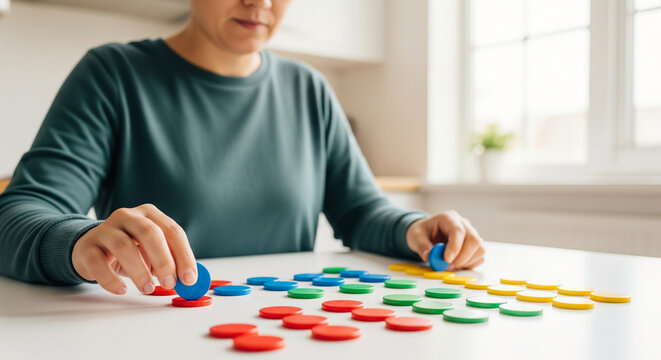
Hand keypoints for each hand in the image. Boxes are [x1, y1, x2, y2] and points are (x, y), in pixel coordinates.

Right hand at [72, 204, 196, 294]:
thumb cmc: (130, 251)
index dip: (184, 255)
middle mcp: (128, 216)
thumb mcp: (152, 251)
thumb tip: (190, 280)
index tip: (189, 278)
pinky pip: (98, 263)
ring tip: (147, 288)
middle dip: (164, 261)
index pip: (172, 231)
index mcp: (149, 214)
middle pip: (149, 233)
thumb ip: (171, 262)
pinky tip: (122, 289)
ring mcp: (105, 229)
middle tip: (170, 283)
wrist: (90, 248)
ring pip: (124, 246)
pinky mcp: (87, 246)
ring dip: (140, 271)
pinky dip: (111, 280)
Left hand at [405, 210, 484, 270]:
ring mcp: (471, 234)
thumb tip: (429, 256)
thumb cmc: (422, 232)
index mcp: (449, 217)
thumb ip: (421, 246)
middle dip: (461, 257)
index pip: (458, 230)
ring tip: (450, 265)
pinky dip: (470, 264)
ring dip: (466, 262)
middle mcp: (463, 224)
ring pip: (479, 248)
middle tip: (447, 266)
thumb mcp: (415, 236)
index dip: (455, 246)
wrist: (426, 233)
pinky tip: (457, 264)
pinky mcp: (474, 245)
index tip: (447, 260)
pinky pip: (479, 256)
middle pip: (473, 239)